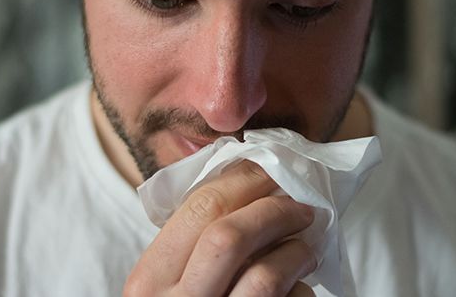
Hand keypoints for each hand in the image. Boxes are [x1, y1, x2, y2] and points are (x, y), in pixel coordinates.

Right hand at [125, 161, 318, 296]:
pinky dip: (303, 293)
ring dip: (296, 252)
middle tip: (302, 206)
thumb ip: (192, 249)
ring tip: (308, 248)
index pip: (197, 209)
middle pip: (228, 235)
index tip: (271, 171)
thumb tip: (249, 188)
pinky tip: (301, 290)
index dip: (244, 181)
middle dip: (274, 210)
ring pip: (264, 276)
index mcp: (147, 283)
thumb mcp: (170, 288)